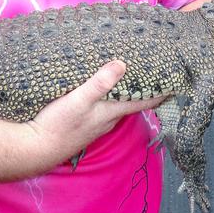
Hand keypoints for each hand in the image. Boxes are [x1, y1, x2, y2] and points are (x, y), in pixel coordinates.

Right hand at [26, 61, 164, 168]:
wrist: (36, 148)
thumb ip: (99, 84)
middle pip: (134, 100)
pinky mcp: (85, 121)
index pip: (145, 101)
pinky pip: (106, 105)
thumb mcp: (78, 100)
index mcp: (111, 112)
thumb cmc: (57, 125)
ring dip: (128, 89)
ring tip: (134, 71)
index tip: (177, 80)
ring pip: (119, 103)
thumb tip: (122, 64)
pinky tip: (105, 86)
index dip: (162, 92)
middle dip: (146, 86)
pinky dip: (112, 93)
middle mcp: (108, 118)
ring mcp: (97, 122)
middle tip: (156, 68)